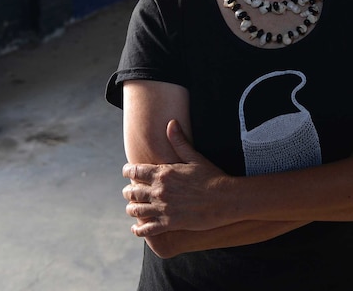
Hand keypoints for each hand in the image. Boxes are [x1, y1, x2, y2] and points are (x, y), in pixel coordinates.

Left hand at [122, 120, 233, 237]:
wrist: (226, 199)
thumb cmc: (212, 177)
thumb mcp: (195, 157)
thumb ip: (179, 141)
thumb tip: (171, 123)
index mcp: (163, 173)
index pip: (134, 171)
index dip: (127, 171)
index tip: (127, 172)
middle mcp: (159, 191)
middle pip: (132, 192)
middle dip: (128, 191)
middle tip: (129, 192)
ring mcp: (162, 208)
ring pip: (135, 210)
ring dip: (131, 209)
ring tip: (132, 208)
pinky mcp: (169, 224)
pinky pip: (146, 230)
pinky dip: (138, 230)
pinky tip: (137, 228)